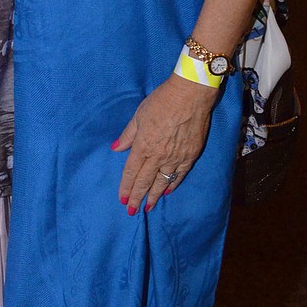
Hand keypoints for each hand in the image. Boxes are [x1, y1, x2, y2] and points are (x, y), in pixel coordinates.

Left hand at [113, 74, 216, 213]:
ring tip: (148, 207)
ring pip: (162, 182)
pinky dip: (172, 185)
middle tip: (131, 211)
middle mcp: (158, 156)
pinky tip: (167, 191)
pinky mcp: (191, 155)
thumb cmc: (162, 101)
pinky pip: (179, 175)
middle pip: (145, 181)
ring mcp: (176, 158)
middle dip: (137, 197)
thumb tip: (116, 148)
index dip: (126, 187)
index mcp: (143, 146)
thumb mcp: (139, 115)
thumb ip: (128, 135)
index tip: (122, 199)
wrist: (190, 95)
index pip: (131, 172)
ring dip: (154, 196)